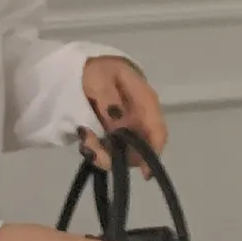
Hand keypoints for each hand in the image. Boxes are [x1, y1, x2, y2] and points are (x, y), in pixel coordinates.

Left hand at [78, 56, 167, 177]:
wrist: (83, 67)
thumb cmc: (97, 70)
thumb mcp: (101, 80)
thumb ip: (109, 102)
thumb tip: (119, 126)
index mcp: (145, 101)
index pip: (157, 132)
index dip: (153, 154)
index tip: (144, 174)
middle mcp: (140, 118)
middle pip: (139, 149)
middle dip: (116, 156)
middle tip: (90, 147)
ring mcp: (128, 126)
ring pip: (123, 152)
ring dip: (103, 153)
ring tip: (84, 138)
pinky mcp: (115, 132)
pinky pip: (111, 148)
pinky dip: (98, 149)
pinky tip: (85, 138)